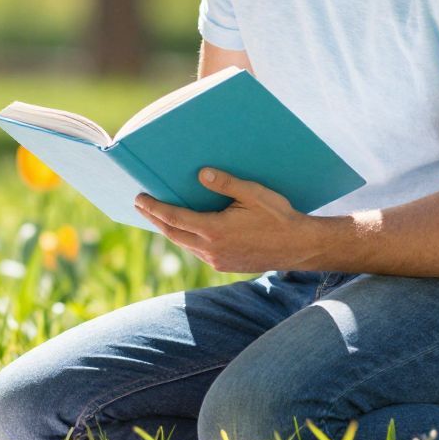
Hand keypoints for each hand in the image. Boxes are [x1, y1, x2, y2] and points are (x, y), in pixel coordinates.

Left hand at [132, 168, 322, 274]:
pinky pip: (198, 251)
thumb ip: (226, 184)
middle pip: (173, 233)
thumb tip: (201, 174)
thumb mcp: (254, 194)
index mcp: (215, 230)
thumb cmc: (279, 217)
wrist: (299, 247)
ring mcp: (217, 260)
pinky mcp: (225, 265)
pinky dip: (186, 239)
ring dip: (169, 229)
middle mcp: (211, 249)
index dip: (154, 208)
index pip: (174, 218)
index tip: (139, 199)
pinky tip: (185, 230)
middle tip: (140, 205)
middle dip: (154, 218)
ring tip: (157, 216)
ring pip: (185, 244)